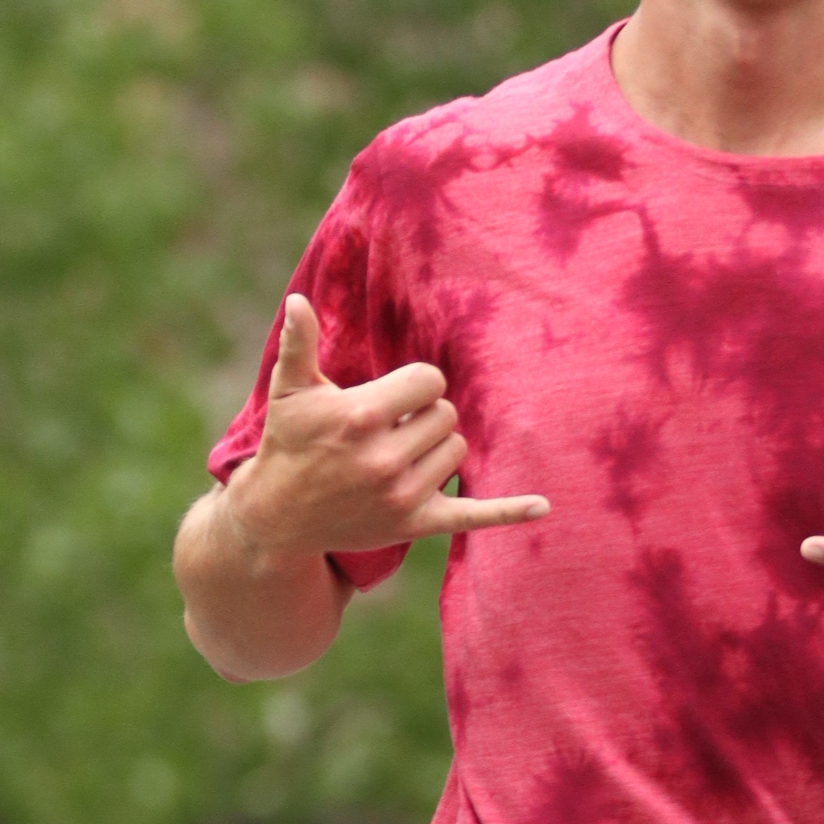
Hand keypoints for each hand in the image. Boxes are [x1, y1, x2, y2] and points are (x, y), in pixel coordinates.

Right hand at [224, 296, 548, 560]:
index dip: (415, 384)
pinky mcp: (416, 524)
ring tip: (401, 453)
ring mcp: (403, 496)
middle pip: (447, 415)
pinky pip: (474, 515)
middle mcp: (384, 459)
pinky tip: (544, 506)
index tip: (393, 396)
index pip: (430, 381)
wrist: (279, 517)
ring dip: (438, 447)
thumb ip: (298, 342)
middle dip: (425, 415)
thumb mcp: (289, 391)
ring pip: (458, 452)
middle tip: (393, 428)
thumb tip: (298, 299)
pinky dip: (509, 511)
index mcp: (361, 417)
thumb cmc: (287, 443)